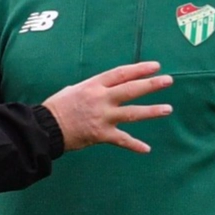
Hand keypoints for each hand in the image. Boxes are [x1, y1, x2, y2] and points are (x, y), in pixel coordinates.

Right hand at [42, 61, 173, 152]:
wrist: (46, 127)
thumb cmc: (56, 107)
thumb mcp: (72, 90)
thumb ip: (90, 89)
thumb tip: (101, 90)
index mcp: (93, 85)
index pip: (121, 74)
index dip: (139, 69)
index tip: (155, 66)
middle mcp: (100, 99)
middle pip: (131, 89)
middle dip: (151, 84)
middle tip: (168, 81)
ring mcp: (102, 116)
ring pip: (132, 112)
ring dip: (152, 111)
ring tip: (167, 109)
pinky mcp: (101, 134)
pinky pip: (122, 140)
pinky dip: (134, 145)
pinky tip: (146, 149)